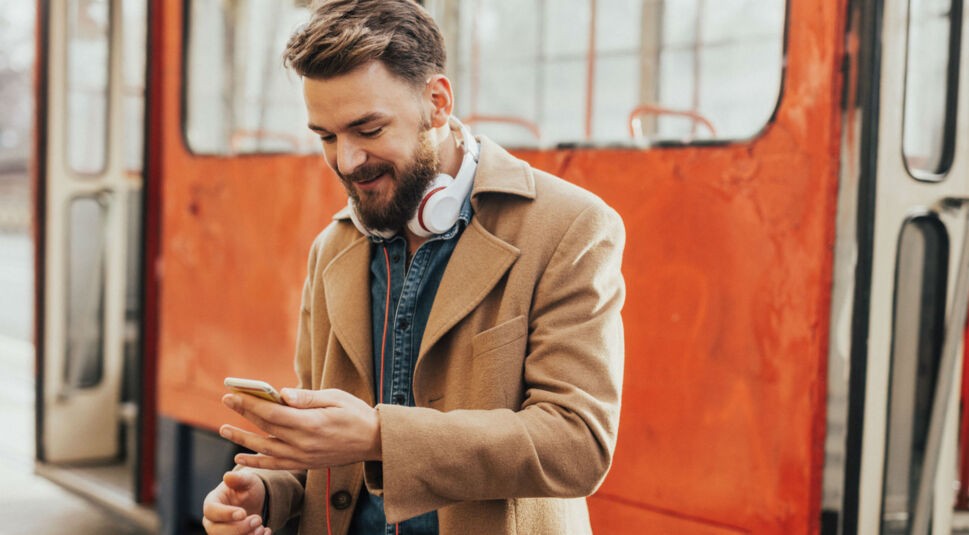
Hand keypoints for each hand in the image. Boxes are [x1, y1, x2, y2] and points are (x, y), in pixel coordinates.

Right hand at [202, 471, 269, 533]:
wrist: (254, 500)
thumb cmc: (246, 488)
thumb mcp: (246, 480)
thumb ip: (238, 478)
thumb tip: (228, 476)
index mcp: (212, 503)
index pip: (211, 511)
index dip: (226, 514)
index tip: (243, 513)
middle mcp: (212, 521)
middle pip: (216, 531)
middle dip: (238, 528)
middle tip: (257, 520)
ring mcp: (221, 532)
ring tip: (262, 527)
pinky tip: (266, 531)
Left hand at [219, 388, 380, 470]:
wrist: (374, 442)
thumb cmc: (356, 414)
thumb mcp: (335, 397)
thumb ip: (307, 397)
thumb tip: (281, 393)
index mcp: (311, 423)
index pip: (272, 412)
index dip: (250, 403)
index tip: (234, 393)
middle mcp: (304, 443)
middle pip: (266, 427)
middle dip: (243, 413)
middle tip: (227, 400)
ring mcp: (303, 456)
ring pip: (265, 449)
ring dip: (242, 439)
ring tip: (224, 429)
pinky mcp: (304, 464)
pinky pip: (275, 465)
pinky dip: (256, 462)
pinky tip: (241, 458)